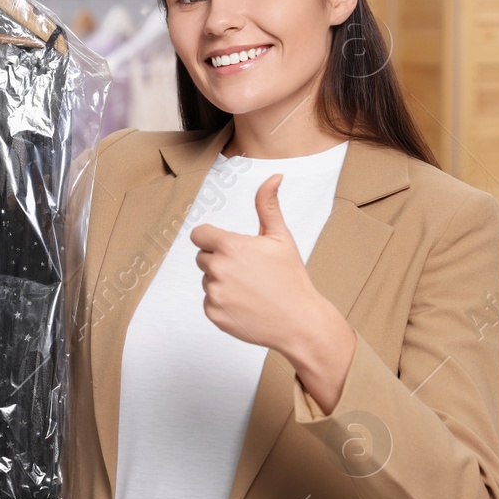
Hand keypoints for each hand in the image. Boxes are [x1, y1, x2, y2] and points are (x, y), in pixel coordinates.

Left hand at [190, 174, 333, 354]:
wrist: (299, 321)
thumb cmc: (291, 277)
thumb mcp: (280, 238)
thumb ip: (268, 205)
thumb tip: (273, 176)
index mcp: (230, 247)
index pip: (199, 235)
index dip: (212, 238)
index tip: (227, 246)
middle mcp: (217, 269)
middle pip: (203, 257)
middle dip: (221, 261)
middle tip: (249, 271)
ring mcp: (214, 293)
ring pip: (207, 280)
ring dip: (223, 282)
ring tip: (251, 289)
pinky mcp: (213, 313)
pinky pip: (209, 302)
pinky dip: (223, 303)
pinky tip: (246, 305)